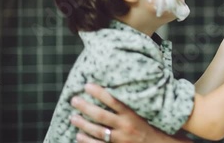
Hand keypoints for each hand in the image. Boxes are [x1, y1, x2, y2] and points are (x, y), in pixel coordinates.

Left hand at [70, 83, 192, 142]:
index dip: (99, 93)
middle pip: (101, 116)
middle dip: (86, 107)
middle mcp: (126, 126)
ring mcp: (120, 139)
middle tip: (74, 100)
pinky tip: (78, 136)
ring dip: (83, 124)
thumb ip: (132, 102)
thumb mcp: (144, 112)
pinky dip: (87, 141)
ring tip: (73, 117)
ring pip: (98, 131)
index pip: (113, 101)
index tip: (87, 86)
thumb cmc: (150, 125)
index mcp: (132, 114)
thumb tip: (120, 86)